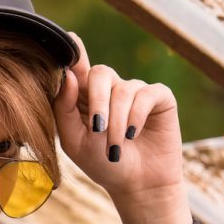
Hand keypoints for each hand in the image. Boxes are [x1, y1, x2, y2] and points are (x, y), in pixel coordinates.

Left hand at [52, 34, 184, 205]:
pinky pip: (146, 95)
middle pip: (101, 73)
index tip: (69, 37)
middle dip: (97, 101)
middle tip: (97, 129)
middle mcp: (111, 88)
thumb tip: (68, 77)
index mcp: (86, 96)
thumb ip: (64, 110)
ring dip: (117, 122)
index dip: (74, 53)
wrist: (137, 186)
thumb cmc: (103, 164)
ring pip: (122, 90)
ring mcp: (135, 91)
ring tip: (116, 147)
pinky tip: (134, 134)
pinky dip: (136, 116)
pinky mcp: (159, 98)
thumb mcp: (75, 141)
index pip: (78, 69)